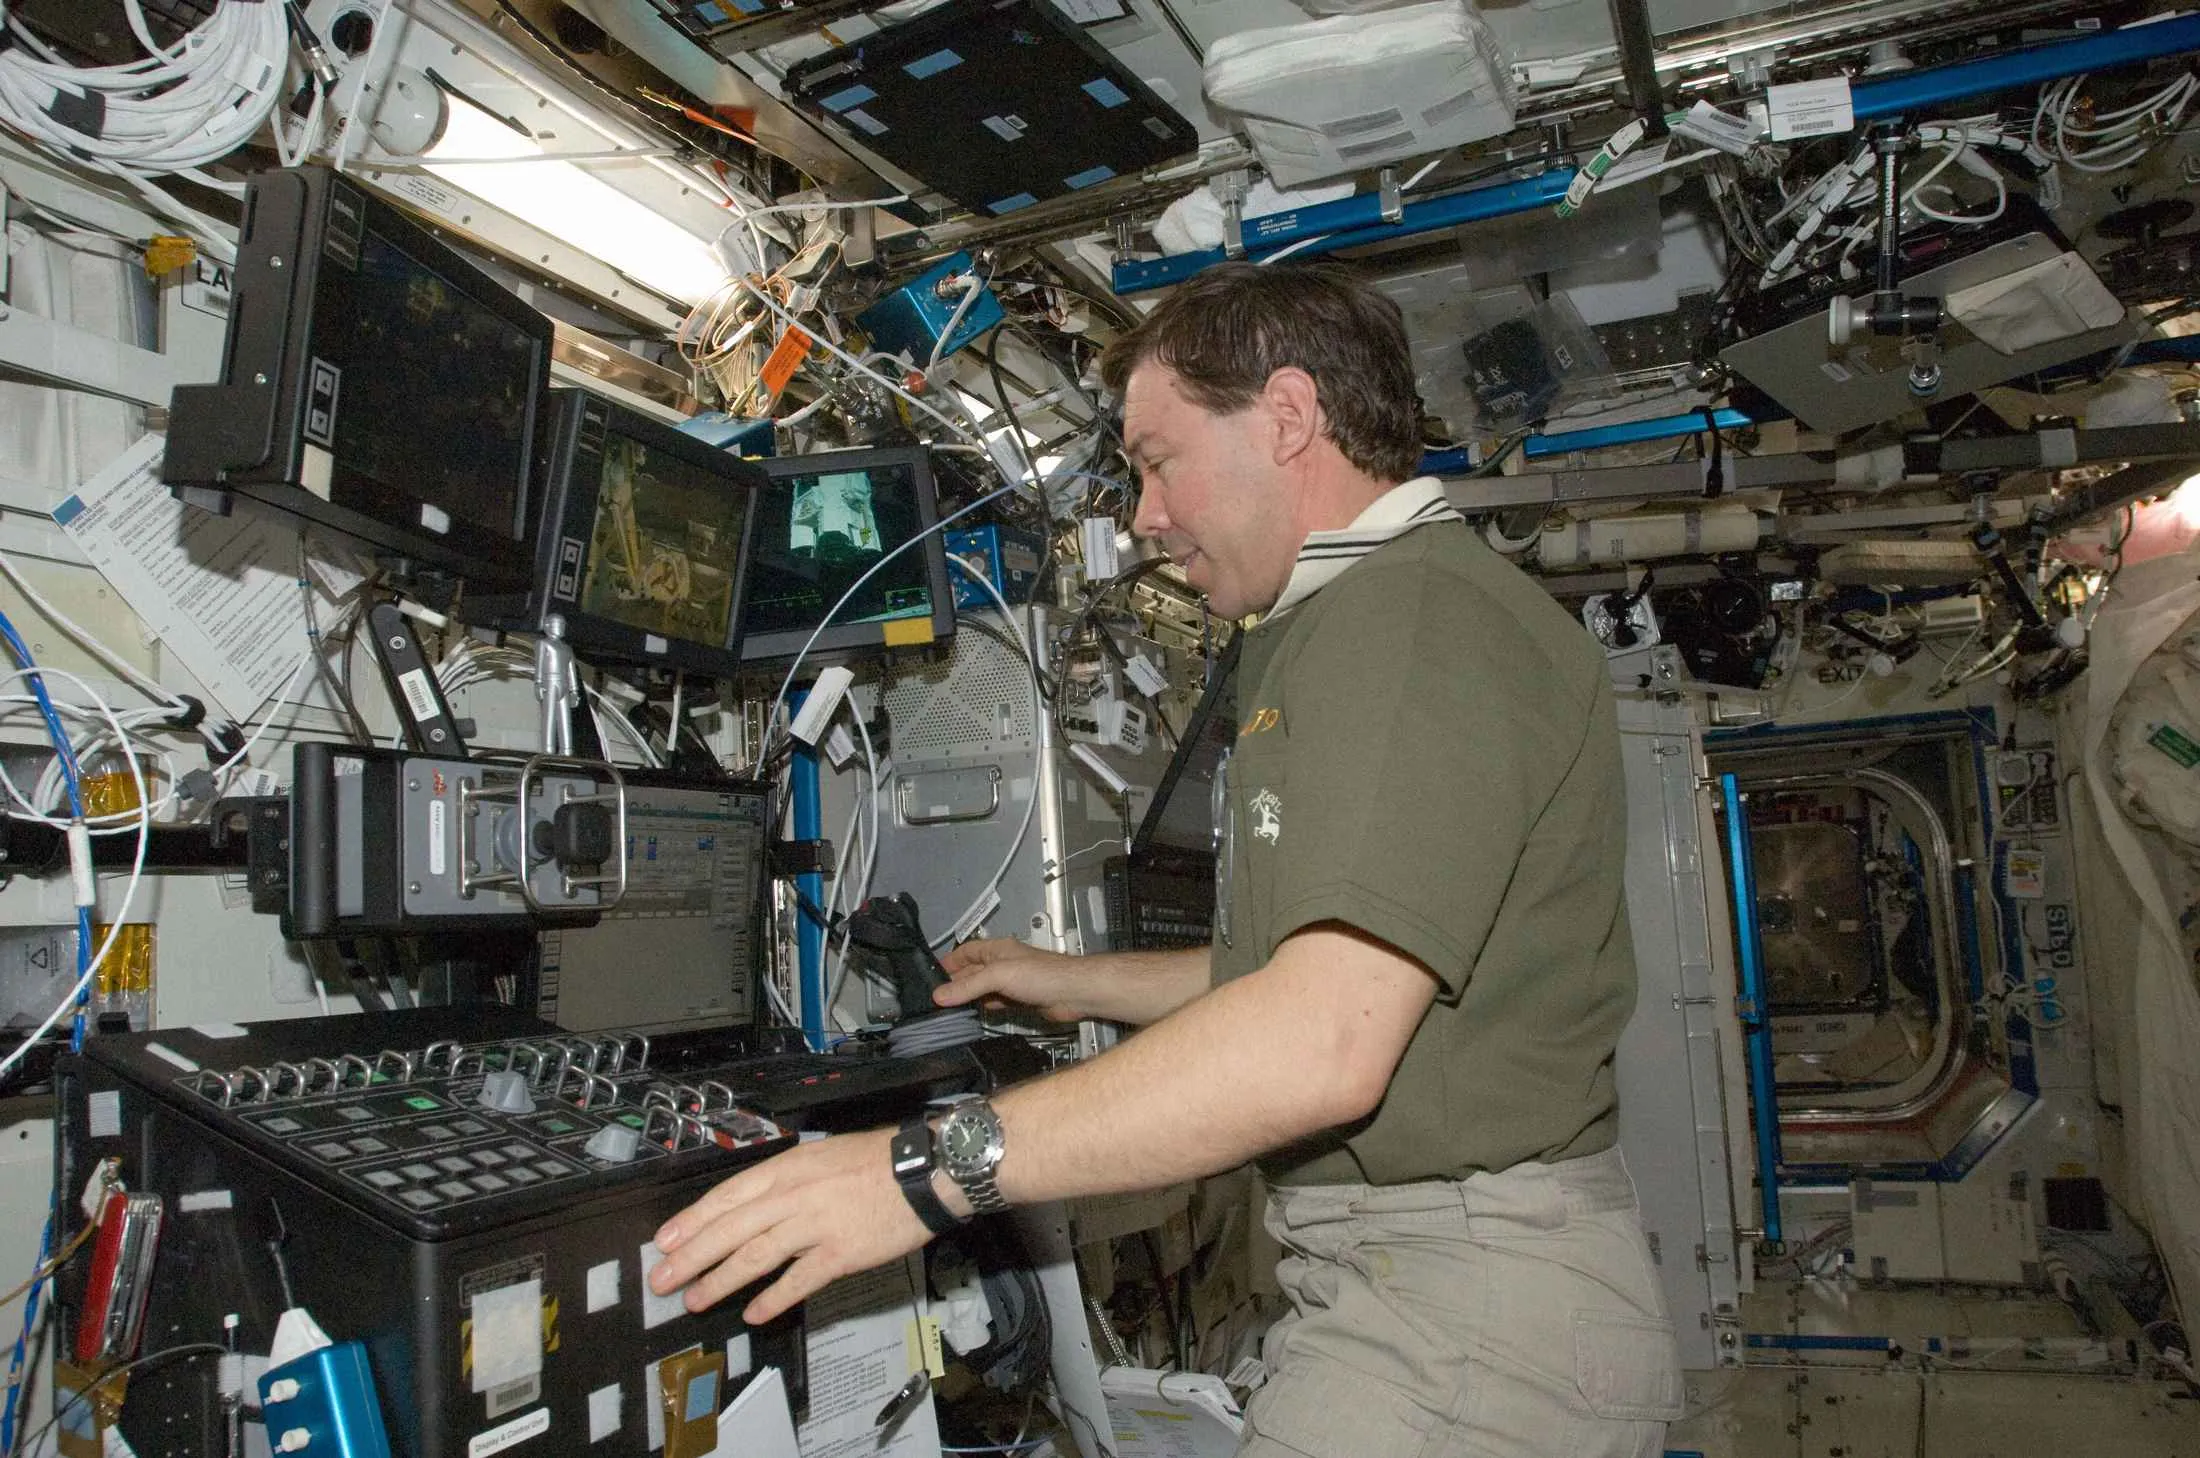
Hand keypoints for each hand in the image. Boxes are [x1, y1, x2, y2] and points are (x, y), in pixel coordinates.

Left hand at [648, 1128, 931, 1324]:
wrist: (925, 1170)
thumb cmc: (876, 1160)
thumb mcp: (821, 1155)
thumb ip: (786, 1180)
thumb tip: (753, 1205)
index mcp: (787, 1168)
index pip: (728, 1196)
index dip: (693, 1220)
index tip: (666, 1240)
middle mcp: (794, 1195)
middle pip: (731, 1229)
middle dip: (692, 1256)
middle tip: (663, 1280)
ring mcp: (815, 1225)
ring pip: (755, 1256)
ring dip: (720, 1280)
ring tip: (696, 1299)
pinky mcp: (840, 1253)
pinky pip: (798, 1280)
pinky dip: (773, 1298)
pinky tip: (754, 1314)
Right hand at [935, 938, 1085, 1021]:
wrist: (1073, 993)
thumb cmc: (1043, 974)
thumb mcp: (998, 976)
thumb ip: (969, 986)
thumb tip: (940, 995)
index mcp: (997, 950)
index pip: (966, 952)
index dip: (949, 962)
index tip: (932, 975)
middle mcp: (1004, 964)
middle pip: (972, 973)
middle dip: (955, 984)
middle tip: (937, 998)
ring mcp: (1012, 983)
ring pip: (983, 990)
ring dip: (969, 998)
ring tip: (949, 1008)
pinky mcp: (1021, 1000)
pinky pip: (997, 1003)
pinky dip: (985, 1008)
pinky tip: (977, 1014)